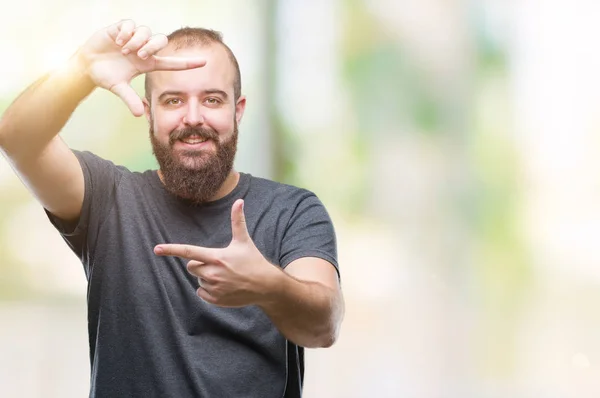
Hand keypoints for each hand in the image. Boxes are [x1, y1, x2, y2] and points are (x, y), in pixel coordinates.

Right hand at [77, 19, 205, 115]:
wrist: (86, 65)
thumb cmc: (105, 76)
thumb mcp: (118, 89)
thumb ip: (130, 99)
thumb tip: (139, 115)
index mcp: (148, 64)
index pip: (172, 62)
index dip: (188, 63)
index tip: (204, 62)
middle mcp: (143, 49)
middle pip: (161, 41)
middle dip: (152, 47)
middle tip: (139, 56)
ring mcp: (133, 38)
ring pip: (146, 31)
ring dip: (136, 42)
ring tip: (124, 50)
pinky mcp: (120, 28)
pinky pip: (131, 24)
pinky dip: (125, 33)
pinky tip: (117, 41)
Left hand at [154, 199, 279, 306]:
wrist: (266, 286)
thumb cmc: (253, 261)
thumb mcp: (244, 241)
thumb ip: (238, 221)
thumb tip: (239, 201)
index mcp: (216, 257)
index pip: (189, 252)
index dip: (171, 249)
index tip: (156, 249)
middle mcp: (213, 273)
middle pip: (192, 267)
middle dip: (200, 265)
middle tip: (218, 264)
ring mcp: (214, 288)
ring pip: (198, 280)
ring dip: (206, 278)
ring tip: (225, 276)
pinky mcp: (216, 299)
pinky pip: (201, 293)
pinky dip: (208, 290)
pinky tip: (224, 286)